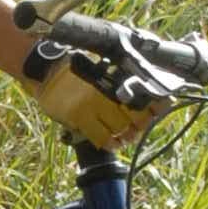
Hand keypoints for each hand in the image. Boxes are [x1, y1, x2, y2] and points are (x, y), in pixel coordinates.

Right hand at [27, 54, 159, 151]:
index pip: (143, 95)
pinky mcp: (78, 117)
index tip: (161, 108)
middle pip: (135, 115)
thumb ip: (118, 79)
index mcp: (113, 76)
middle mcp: (105, 91)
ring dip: (127, 134)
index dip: (156, 105)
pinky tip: (113, 141)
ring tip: (126, 135)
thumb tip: (142, 95)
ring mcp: (91, 105)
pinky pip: (101, 137)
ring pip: (120, 127)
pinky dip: (110, 142)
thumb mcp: (100, 67)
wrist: (46, 69)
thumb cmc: (74, 67)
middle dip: (140, 123)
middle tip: (138, 126)